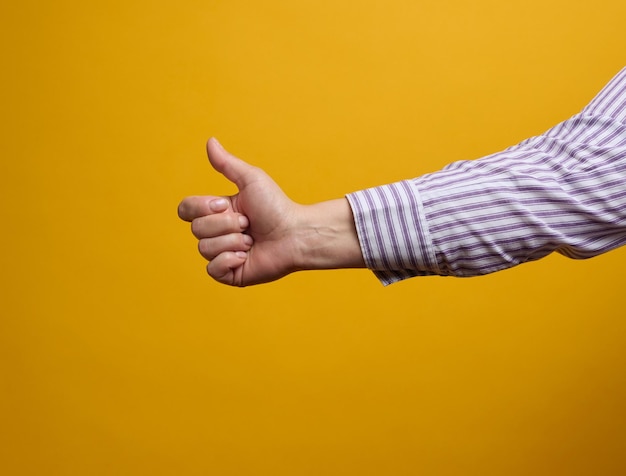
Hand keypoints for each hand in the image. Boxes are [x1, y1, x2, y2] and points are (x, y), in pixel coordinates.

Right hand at [178, 138, 302, 285]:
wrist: (295, 233)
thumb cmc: (277, 206)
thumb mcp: (251, 180)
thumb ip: (227, 164)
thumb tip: (210, 141)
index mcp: (216, 212)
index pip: (186, 210)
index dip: (203, 207)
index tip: (226, 204)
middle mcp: (216, 233)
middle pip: (196, 229)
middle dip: (226, 225)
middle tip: (248, 224)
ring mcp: (222, 254)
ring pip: (204, 248)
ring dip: (232, 241)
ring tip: (252, 240)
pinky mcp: (229, 274)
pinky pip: (212, 269)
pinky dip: (229, 260)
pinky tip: (246, 256)